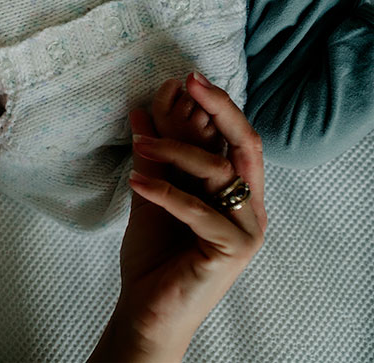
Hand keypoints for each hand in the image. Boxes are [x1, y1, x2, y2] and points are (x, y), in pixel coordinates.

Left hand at [90, 73, 265, 361]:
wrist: (147, 309)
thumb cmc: (154, 254)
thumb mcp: (151, 193)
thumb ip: (152, 157)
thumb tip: (142, 109)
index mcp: (236, 191)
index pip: (235, 137)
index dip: (216, 105)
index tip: (185, 78)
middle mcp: (251, 206)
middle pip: (246, 145)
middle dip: (218, 108)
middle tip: (187, 82)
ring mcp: (247, 229)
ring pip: (219, 172)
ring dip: (176, 150)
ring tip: (141, 142)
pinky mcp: (233, 250)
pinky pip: (200, 210)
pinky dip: (167, 192)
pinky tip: (138, 181)